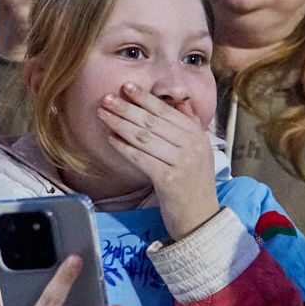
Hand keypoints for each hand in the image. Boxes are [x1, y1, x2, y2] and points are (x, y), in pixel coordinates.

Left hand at [99, 82, 219, 241]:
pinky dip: (123, 146)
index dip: (145, 97)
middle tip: (107, 98)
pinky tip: (111, 138)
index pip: (167, 111)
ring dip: (120, 123)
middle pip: (152, 121)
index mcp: (198, 135)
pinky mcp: (168, 179)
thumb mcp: (198, 150)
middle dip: (127, 108)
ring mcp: (181, 162)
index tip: (126, 86)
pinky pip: (140, 157)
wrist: (201, 218)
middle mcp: (192, 145)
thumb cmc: (193, 184)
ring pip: (144, 137)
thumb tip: (176, 100)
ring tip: (103, 114)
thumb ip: (189, 124)